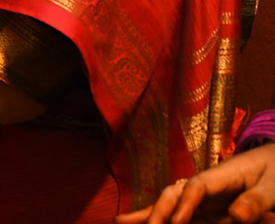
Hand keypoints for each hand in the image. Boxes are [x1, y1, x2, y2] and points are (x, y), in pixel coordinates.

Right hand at [116, 144, 274, 223]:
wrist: (272, 162)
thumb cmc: (274, 171)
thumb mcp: (273, 185)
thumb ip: (256, 201)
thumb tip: (237, 216)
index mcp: (223, 175)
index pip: (198, 186)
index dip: (185, 204)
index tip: (175, 223)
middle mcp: (206, 184)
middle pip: (175, 193)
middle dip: (156, 210)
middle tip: (134, 223)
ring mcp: (204, 197)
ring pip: (170, 204)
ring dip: (148, 213)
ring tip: (119, 221)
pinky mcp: (207, 209)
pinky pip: (182, 216)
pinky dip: (161, 218)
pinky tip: (141, 222)